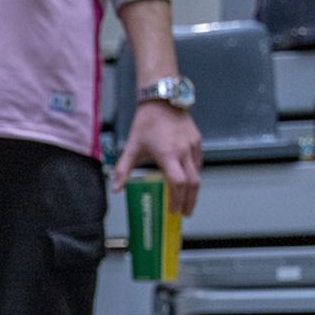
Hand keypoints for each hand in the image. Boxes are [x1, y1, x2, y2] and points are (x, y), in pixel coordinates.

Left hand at [112, 101, 201, 215]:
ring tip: (186, 201)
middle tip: (185, 213)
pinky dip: (194, 174)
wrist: (162, 101)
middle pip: (193, 183)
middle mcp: (184, 151)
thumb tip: (116, 190)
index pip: (178, 183)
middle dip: (190, 201)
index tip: (174, 211)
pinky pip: (199, 162)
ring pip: (198, 173)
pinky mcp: (197, 141)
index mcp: (168, 154)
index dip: (178, 199)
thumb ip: (123, 170)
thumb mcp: (131, 148)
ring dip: (193, 190)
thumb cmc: (146, 124)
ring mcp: (193, 145)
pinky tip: (187, 182)